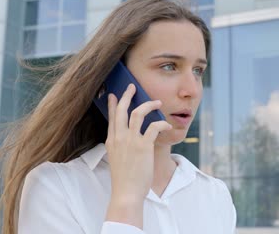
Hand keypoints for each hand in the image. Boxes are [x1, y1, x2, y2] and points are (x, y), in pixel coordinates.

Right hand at [104, 83, 171, 227]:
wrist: (126, 192)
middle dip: (127, 95)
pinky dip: (161, 123)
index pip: (112, 117)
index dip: (113, 104)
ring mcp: (130, 141)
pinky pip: (154, 126)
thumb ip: (120, 146)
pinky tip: (166, 124)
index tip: (113, 94)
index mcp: (111, 140)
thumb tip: (126, 138)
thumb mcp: (117, 158)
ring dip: (148, 105)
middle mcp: (119, 137)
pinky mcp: (143, 146)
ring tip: (157, 102)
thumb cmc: (124, 178)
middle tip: (132, 86)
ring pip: (137, 113)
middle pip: (122, 110)